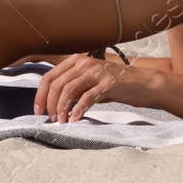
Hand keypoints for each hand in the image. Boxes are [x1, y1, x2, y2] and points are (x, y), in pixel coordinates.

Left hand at [33, 54, 156, 122]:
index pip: (50, 77)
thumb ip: (73, 87)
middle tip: (51, 118)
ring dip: (62, 108)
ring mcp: (97, 72)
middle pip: (57, 84)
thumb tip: (54, 103)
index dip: (41, 95)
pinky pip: (88, 97)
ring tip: (62, 121)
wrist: (144, 83)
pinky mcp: (109, 83)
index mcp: (76, 61)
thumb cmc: (115, 84)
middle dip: (50, 104)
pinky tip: (76, 118)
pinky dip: (79, 109)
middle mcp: (84, 63)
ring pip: (69, 90)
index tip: (38, 110)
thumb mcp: (90, 82)